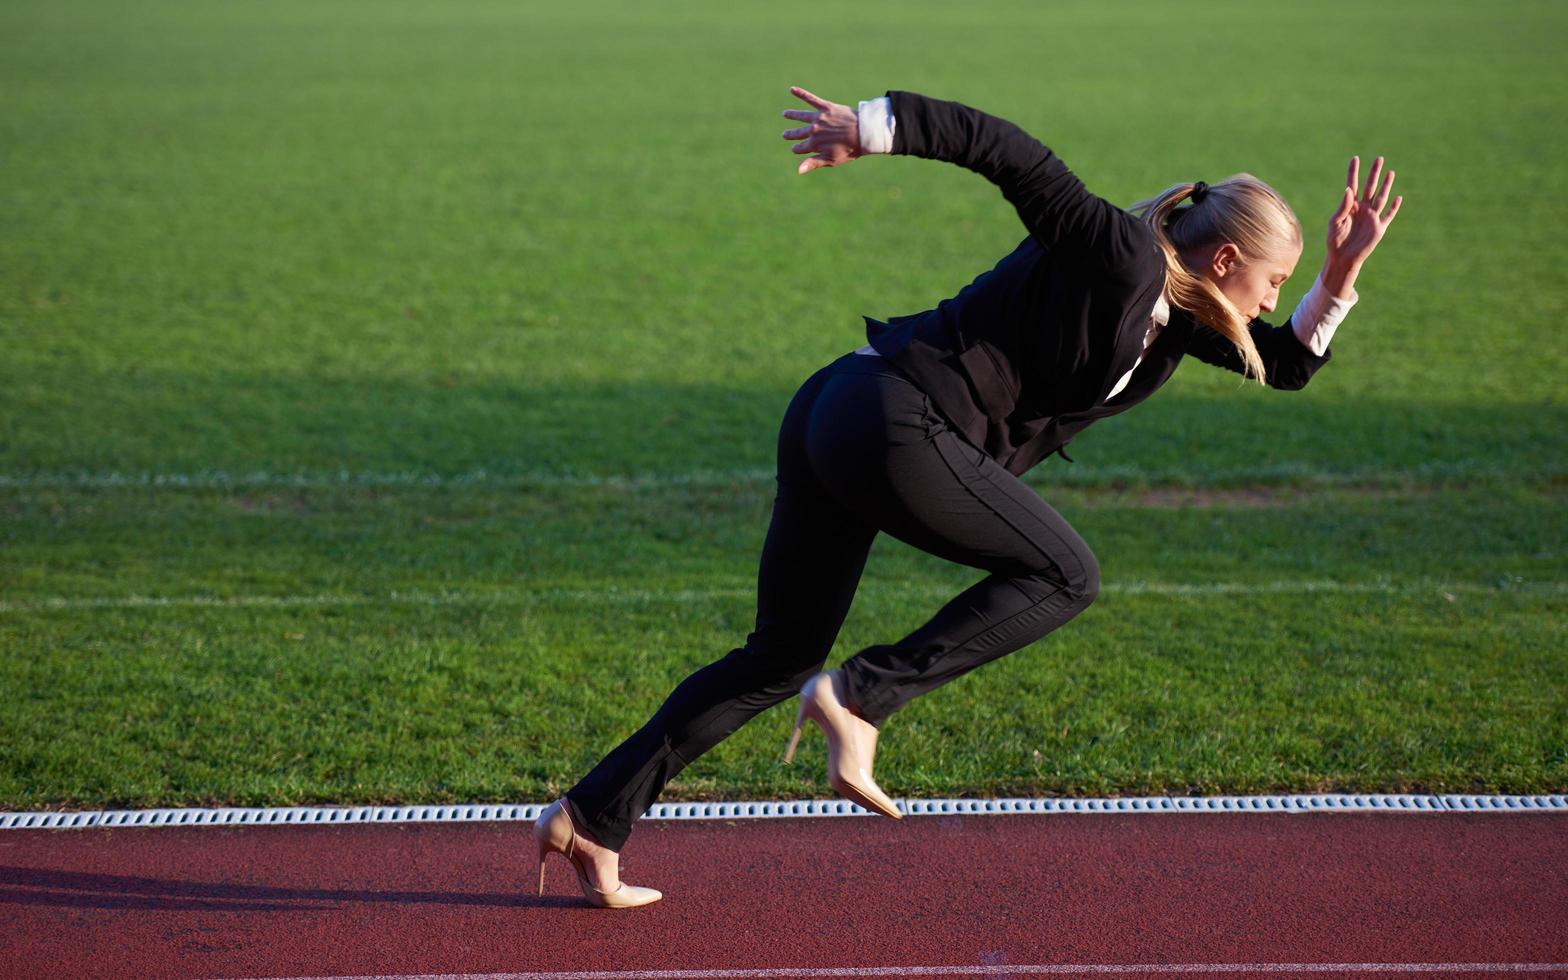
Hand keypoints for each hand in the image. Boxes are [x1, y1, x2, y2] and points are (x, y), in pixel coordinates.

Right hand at [781, 86, 860, 174]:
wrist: (863, 132)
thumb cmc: (850, 149)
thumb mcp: (831, 160)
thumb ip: (813, 163)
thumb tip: (798, 170)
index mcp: (815, 144)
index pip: (800, 148)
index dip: (797, 149)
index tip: (795, 149)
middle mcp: (813, 130)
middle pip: (798, 133)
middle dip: (791, 135)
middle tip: (785, 134)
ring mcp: (818, 118)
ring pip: (801, 116)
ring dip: (792, 115)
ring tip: (785, 114)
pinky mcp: (825, 107)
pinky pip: (810, 99)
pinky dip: (801, 93)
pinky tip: (792, 89)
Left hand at [1326, 155, 1402, 272]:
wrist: (1342, 258)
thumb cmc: (1335, 240)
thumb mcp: (1335, 222)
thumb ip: (1343, 206)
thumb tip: (1349, 189)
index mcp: (1349, 206)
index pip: (1352, 184)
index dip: (1353, 172)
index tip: (1355, 158)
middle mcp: (1362, 209)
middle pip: (1370, 187)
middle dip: (1374, 173)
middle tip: (1379, 158)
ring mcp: (1371, 217)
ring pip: (1381, 197)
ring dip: (1386, 185)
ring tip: (1391, 172)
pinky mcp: (1379, 228)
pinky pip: (1388, 215)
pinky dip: (1393, 207)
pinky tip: (1398, 198)